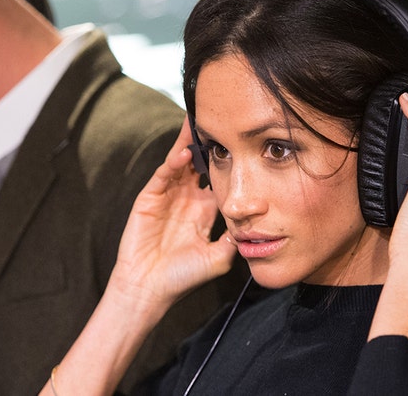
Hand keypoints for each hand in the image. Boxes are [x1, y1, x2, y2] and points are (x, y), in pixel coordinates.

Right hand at [109, 117, 236, 313]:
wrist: (150, 290)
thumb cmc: (182, 278)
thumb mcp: (219, 257)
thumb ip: (235, 238)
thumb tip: (258, 222)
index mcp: (204, 210)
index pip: (218, 177)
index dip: (229, 161)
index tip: (242, 141)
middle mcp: (187, 198)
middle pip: (199, 162)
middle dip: (208, 142)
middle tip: (221, 118)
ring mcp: (167, 196)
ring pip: (180, 161)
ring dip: (188, 143)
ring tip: (199, 121)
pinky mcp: (149, 198)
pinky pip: (163, 175)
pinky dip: (172, 163)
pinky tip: (183, 153)